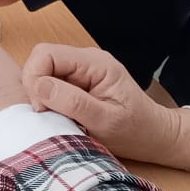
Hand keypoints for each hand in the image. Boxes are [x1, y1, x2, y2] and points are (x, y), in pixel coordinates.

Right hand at [24, 44, 189, 168]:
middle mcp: (87, 60)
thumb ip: (73, 102)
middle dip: (35, 87)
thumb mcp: (106, 122)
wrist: (154, 136)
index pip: (46, 54)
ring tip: (58, 116)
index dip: (35, 78)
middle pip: (41, 59)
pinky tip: (61, 114)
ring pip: (43, 71)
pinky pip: (51, 82)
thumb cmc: (135, 131)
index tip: (42, 108)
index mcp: (96, 63)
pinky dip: (48, 99)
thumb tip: (39, 86)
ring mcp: (81, 69)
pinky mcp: (77, 81)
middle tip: (47, 114)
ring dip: (41, 95)